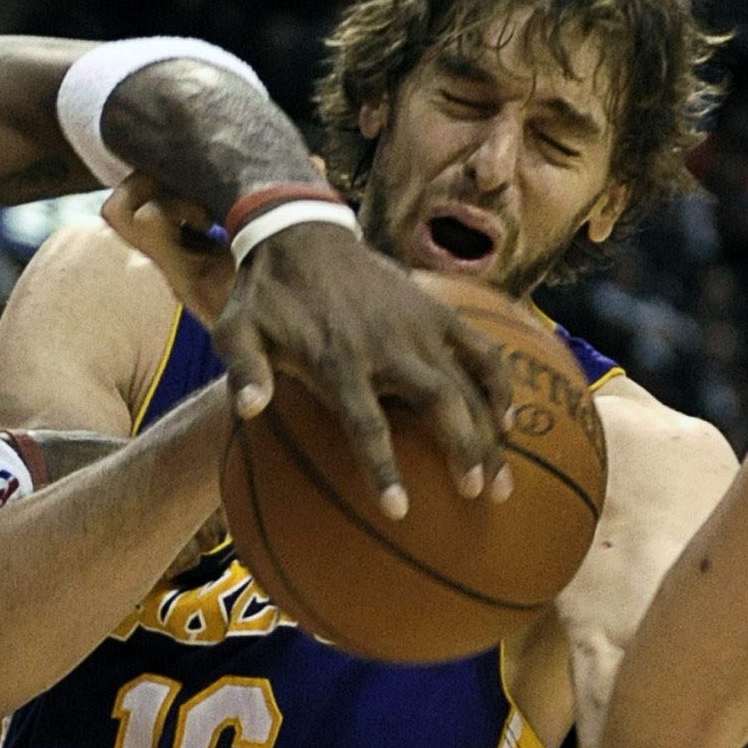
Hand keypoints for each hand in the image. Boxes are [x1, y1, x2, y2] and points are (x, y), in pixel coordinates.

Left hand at [105, 177, 513, 519]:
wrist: (302, 236)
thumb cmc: (268, 298)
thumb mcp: (237, 330)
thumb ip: (243, 370)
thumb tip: (247, 410)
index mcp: (338, 360)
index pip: (367, 424)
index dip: (384, 468)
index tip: (400, 511)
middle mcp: (387, 345)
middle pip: (439, 403)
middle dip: (464, 449)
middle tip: (478, 494)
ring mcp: (419, 326)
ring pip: (468, 383)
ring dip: (490, 430)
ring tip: (501, 478)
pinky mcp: (437, 311)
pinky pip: (481, 349)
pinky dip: (500, 383)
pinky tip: (509, 419)